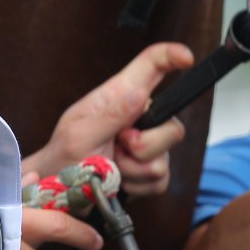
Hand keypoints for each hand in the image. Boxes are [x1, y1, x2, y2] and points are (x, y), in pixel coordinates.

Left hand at [26, 43, 195, 197]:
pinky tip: (119, 180)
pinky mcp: (152, 171)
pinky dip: (137, 186)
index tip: (187, 58)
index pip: (151, 65)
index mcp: (119, 96)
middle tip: (116, 148)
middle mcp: (139, 116)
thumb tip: (140, 93)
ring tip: (110, 166)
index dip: (172, 56)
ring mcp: (148, 145)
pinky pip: (160, 179)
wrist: (61, 194)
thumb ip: (110, 115)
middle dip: (145, 146)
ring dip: (134, 169)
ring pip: (165, 158)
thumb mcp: (77, 136)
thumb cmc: (63, 158)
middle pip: (172, 125)